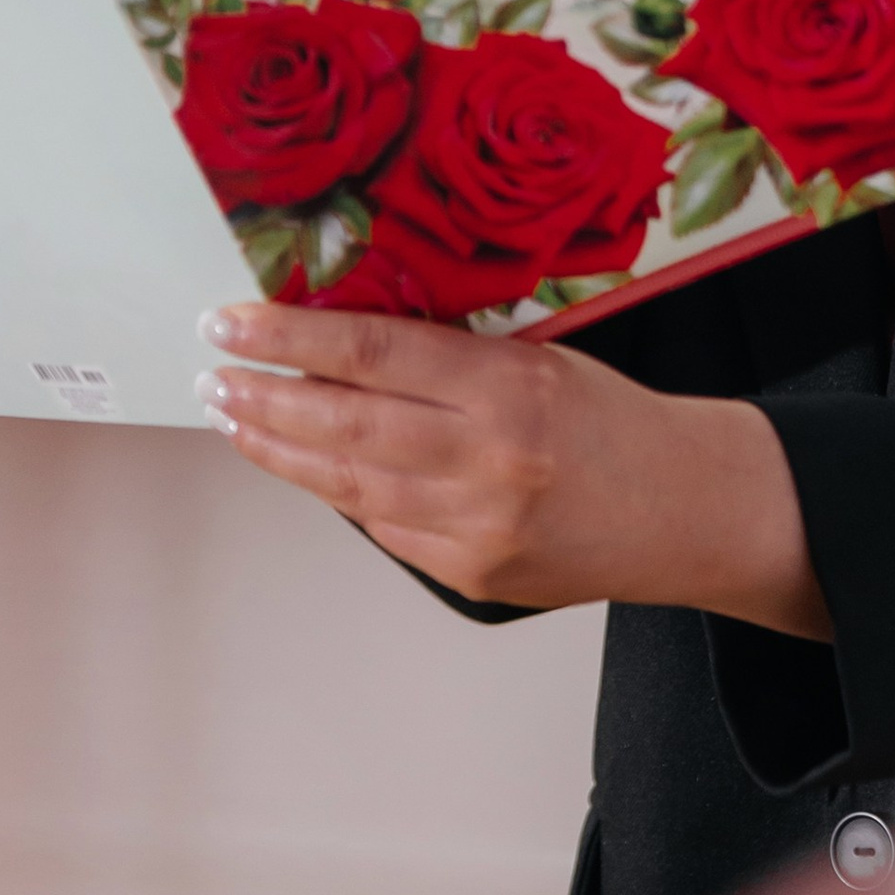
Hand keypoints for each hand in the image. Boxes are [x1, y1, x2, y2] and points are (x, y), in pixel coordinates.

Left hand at [198, 304, 829, 633]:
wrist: (683, 508)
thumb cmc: (612, 421)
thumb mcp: (540, 359)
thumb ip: (448, 357)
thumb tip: (337, 344)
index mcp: (510, 386)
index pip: (373, 351)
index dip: (289, 335)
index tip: (231, 321)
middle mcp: (489, 459)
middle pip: (343, 422)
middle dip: (262, 396)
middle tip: (212, 374)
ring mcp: (476, 525)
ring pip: (346, 483)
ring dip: (277, 449)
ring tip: (233, 416)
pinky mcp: (470, 573)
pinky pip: (381, 526)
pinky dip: (335, 490)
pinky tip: (302, 464)